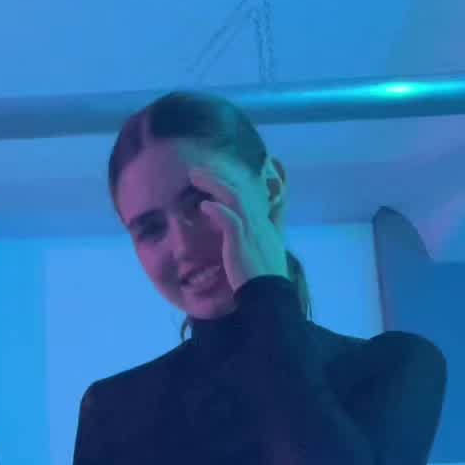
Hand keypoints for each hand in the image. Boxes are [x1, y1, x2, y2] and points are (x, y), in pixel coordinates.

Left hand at [187, 164, 287, 292]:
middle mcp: (261, 224)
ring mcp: (253, 231)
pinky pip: (229, 219)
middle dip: (220, 176)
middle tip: (199, 171)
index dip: (255, 179)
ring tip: (195, 176)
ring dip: (213, 184)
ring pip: (234, 197)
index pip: (265, 195)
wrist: (269, 297)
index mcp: (267, 227)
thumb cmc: (263, 280)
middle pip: (241, 190)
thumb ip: (261, 238)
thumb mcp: (267, 254)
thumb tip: (254, 228)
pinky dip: (216, 210)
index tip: (244, 167)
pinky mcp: (242, 242)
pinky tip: (204, 205)